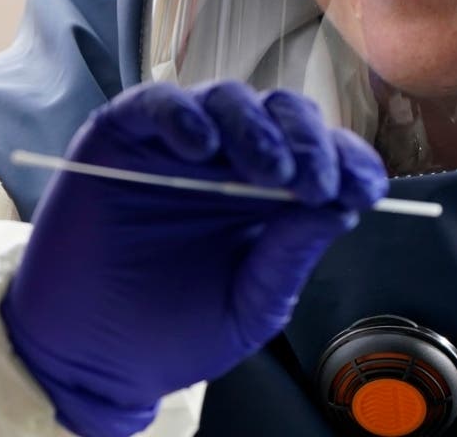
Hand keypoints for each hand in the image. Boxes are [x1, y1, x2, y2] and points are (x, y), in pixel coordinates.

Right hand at [0, 81, 386, 436]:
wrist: (92, 358)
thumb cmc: (177, 330)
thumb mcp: (250, 304)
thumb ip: (291, 255)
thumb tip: (342, 207)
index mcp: (273, 193)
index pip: (323, 154)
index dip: (348, 161)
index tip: (364, 188)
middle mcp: (231, 157)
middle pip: (284, 113)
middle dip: (309, 141)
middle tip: (315, 181)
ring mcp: (179, 142)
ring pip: (228, 99)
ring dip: (256, 128)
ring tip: (269, 172)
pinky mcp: (124, 134)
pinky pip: (156, 104)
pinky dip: (182, 116)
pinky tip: (199, 148)